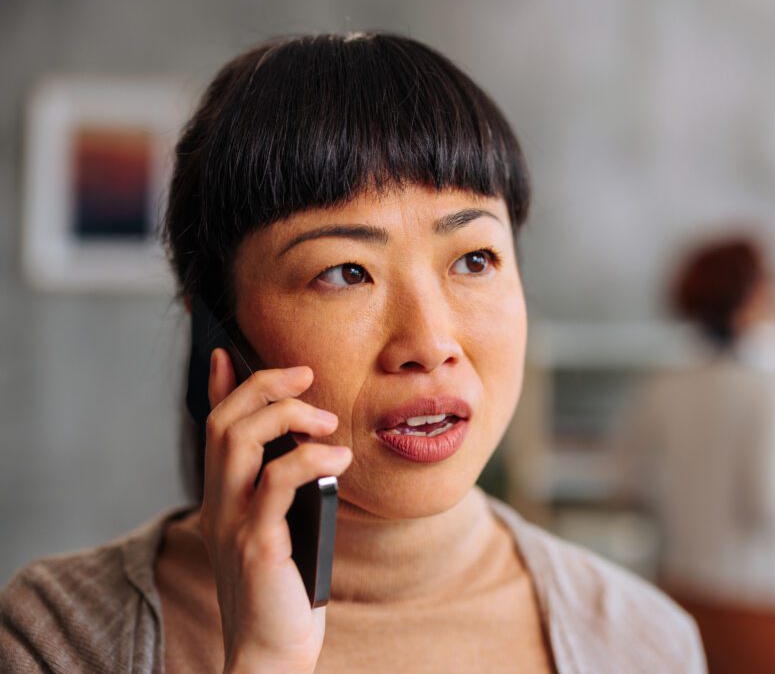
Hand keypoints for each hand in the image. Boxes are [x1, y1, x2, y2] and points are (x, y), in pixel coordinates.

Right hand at [199, 349, 351, 673]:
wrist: (269, 654)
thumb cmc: (284, 592)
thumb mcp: (280, 530)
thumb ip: (283, 492)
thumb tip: (310, 451)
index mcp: (222, 501)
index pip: (212, 431)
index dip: (217, 388)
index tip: (226, 353)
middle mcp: (218, 507)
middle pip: (223, 423)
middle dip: (263, 387)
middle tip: (305, 375)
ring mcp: (234, 524)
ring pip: (239, 441)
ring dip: (286, 415)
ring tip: (327, 421)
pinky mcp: (259, 545)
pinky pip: (278, 483)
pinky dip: (309, 459)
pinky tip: (339, 458)